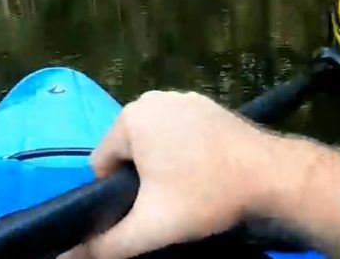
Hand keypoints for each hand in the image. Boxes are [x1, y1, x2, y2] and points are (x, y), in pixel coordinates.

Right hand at [60, 91, 277, 258]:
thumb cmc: (206, 196)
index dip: (119, 192)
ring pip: (153, 142)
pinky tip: (207, 171)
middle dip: (142, 176)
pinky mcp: (207, 104)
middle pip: (127, 150)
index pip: (102, 162)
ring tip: (191, 187)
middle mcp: (152, 99)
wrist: (273, 177)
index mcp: (130, 118)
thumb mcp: (151, 227)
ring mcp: (182, 98)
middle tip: (171, 200)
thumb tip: (66, 256)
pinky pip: (178, 132)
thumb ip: (106, 244)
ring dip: (163, 164)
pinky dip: (185, 150)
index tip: (148, 206)